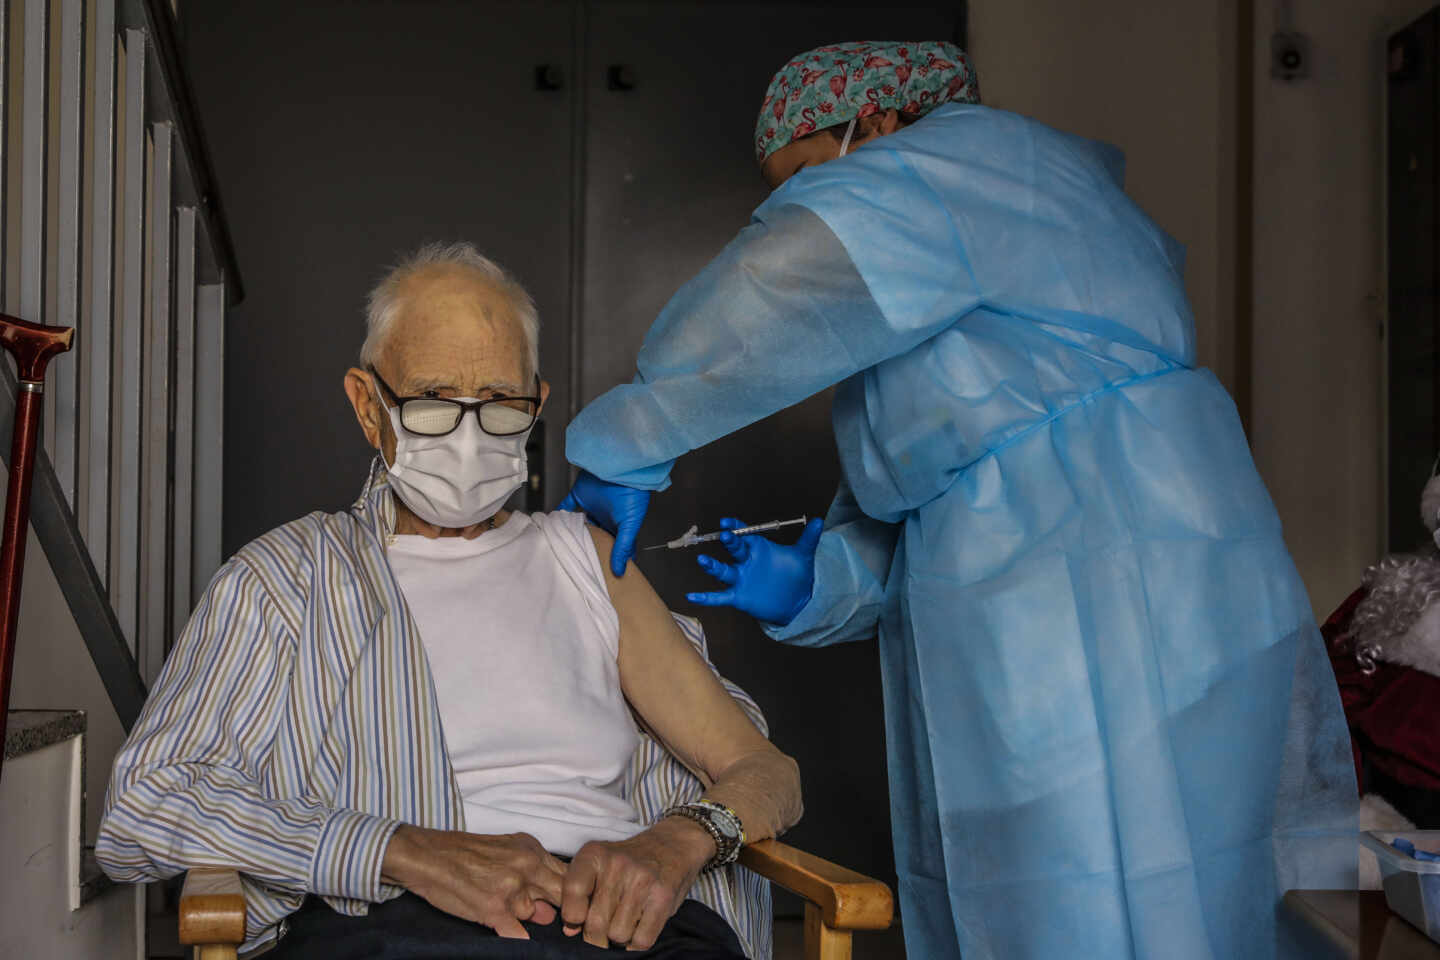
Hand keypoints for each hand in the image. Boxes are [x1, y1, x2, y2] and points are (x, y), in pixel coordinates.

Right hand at [381, 826, 564, 938]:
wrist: (426, 855)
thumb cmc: (463, 853)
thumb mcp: (505, 851)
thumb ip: (531, 875)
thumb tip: (549, 912)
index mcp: (531, 849)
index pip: (569, 875)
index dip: (574, 895)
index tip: (574, 909)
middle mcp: (527, 866)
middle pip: (563, 895)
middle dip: (566, 912)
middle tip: (565, 925)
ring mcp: (511, 888)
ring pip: (537, 917)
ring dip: (526, 920)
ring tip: (506, 911)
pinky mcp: (493, 909)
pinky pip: (518, 934)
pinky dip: (518, 939)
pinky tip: (511, 935)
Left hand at [558, 471, 651, 576]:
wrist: (621, 469)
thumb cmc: (633, 496)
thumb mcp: (630, 526)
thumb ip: (623, 547)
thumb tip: (619, 571)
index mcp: (618, 526)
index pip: (612, 546)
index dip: (607, 557)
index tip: (600, 572)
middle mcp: (604, 517)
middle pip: (593, 536)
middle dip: (586, 547)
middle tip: (576, 562)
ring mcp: (591, 506)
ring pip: (578, 523)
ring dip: (571, 532)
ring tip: (561, 547)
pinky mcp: (580, 495)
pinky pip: (566, 506)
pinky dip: (559, 514)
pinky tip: (552, 524)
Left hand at [560, 817, 713, 949]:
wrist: (672, 844)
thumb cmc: (628, 862)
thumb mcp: (598, 865)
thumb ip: (578, 894)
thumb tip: (570, 930)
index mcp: (594, 854)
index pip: (573, 892)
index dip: (572, 915)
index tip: (579, 919)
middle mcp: (617, 864)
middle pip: (595, 923)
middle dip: (597, 936)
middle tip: (605, 927)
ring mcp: (642, 880)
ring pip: (618, 935)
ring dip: (620, 938)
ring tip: (625, 921)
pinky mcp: (663, 897)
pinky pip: (642, 940)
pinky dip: (638, 942)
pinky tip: (639, 927)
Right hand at [688, 517, 822, 624]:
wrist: (796, 600)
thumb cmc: (795, 574)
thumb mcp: (803, 556)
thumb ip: (809, 539)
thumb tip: (820, 520)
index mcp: (758, 548)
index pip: (745, 534)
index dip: (736, 527)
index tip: (728, 521)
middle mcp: (746, 561)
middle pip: (735, 550)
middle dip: (730, 542)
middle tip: (725, 534)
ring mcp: (740, 579)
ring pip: (723, 571)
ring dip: (713, 567)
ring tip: (702, 560)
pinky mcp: (738, 596)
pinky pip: (720, 596)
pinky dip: (706, 597)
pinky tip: (692, 597)